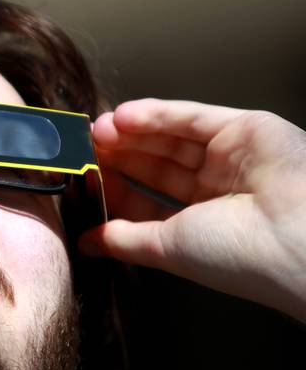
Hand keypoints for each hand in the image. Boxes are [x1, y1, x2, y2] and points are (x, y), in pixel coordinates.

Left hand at [80, 99, 305, 322]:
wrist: (297, 238)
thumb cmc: (239, 255)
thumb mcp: (167, 247)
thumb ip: (124, 239)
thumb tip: (86, 242)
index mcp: (204, 224)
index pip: (149, 199)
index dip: (116, 187)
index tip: (85, 179)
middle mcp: (220, 190)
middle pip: (158, 163)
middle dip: (119, 154)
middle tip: (85, 147)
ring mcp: (234, 157)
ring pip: (172, 137)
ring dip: (132, 131)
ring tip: (97, 130)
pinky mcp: (247, 128)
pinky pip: (192, 117)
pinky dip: (155, 114)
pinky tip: (122, 117)